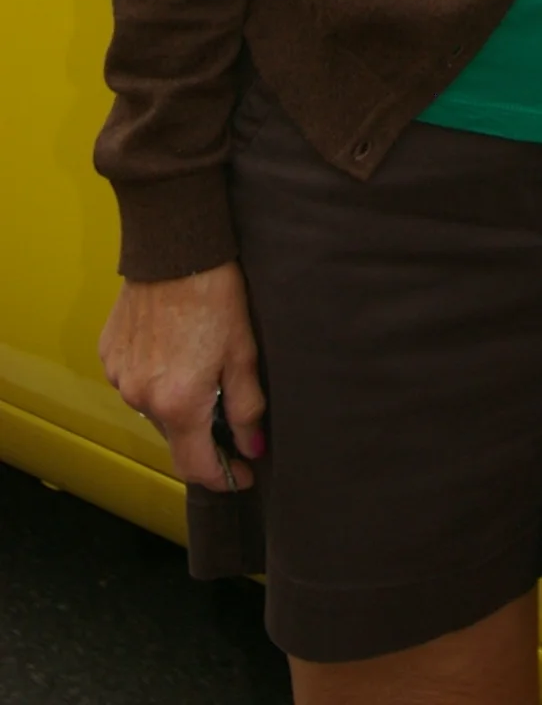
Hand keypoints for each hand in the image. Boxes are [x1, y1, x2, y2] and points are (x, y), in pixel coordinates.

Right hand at [99, 263, 265, 489]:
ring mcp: (119, 377)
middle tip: (229, 408)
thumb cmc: (215, 294)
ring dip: (177, 401)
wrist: (174, 248)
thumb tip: (251, 447)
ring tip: (201, 365)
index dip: (222, 476)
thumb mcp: (243, 351)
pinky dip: (154, 376)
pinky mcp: (108, 354)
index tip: (242, 473)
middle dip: (202, 432)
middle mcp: (141, 398)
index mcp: (178, 404)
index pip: (195, 466)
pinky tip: (174, 348)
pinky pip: (133, 380)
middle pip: (174, 436)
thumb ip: (246, 407)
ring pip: (152, 408)